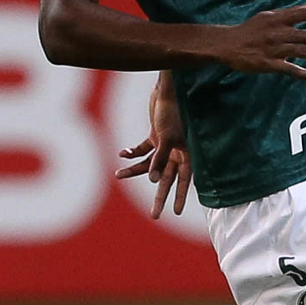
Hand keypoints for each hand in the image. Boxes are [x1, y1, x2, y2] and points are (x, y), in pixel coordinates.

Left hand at [115, 76, 192, 217]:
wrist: (170, 88)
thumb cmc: (172, 111)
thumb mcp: (166, 137)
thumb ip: (160, 158)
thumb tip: (151, 180)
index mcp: (187, 153)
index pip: (184, 180)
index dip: (181, 196)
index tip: (176, 212)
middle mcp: (178, 152)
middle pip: (166, 179)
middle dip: (159, 197)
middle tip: (154, 215)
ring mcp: (167, 145)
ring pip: (149, 164)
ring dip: (134, 170)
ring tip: (118, 175)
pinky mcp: (156, 136)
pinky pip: (143, 149)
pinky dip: (133, 152)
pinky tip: (122, 154)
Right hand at [214, 3, 305, 83]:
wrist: (226, 44)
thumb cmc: (249, 30)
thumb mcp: (269, 16)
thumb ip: (293, 12)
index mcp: (278, 18)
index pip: (304, 13)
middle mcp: (278, 31)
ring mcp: (274, 48)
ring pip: (304, 52)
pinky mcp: (268, 63)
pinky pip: (290, 69)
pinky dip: (305, 74)